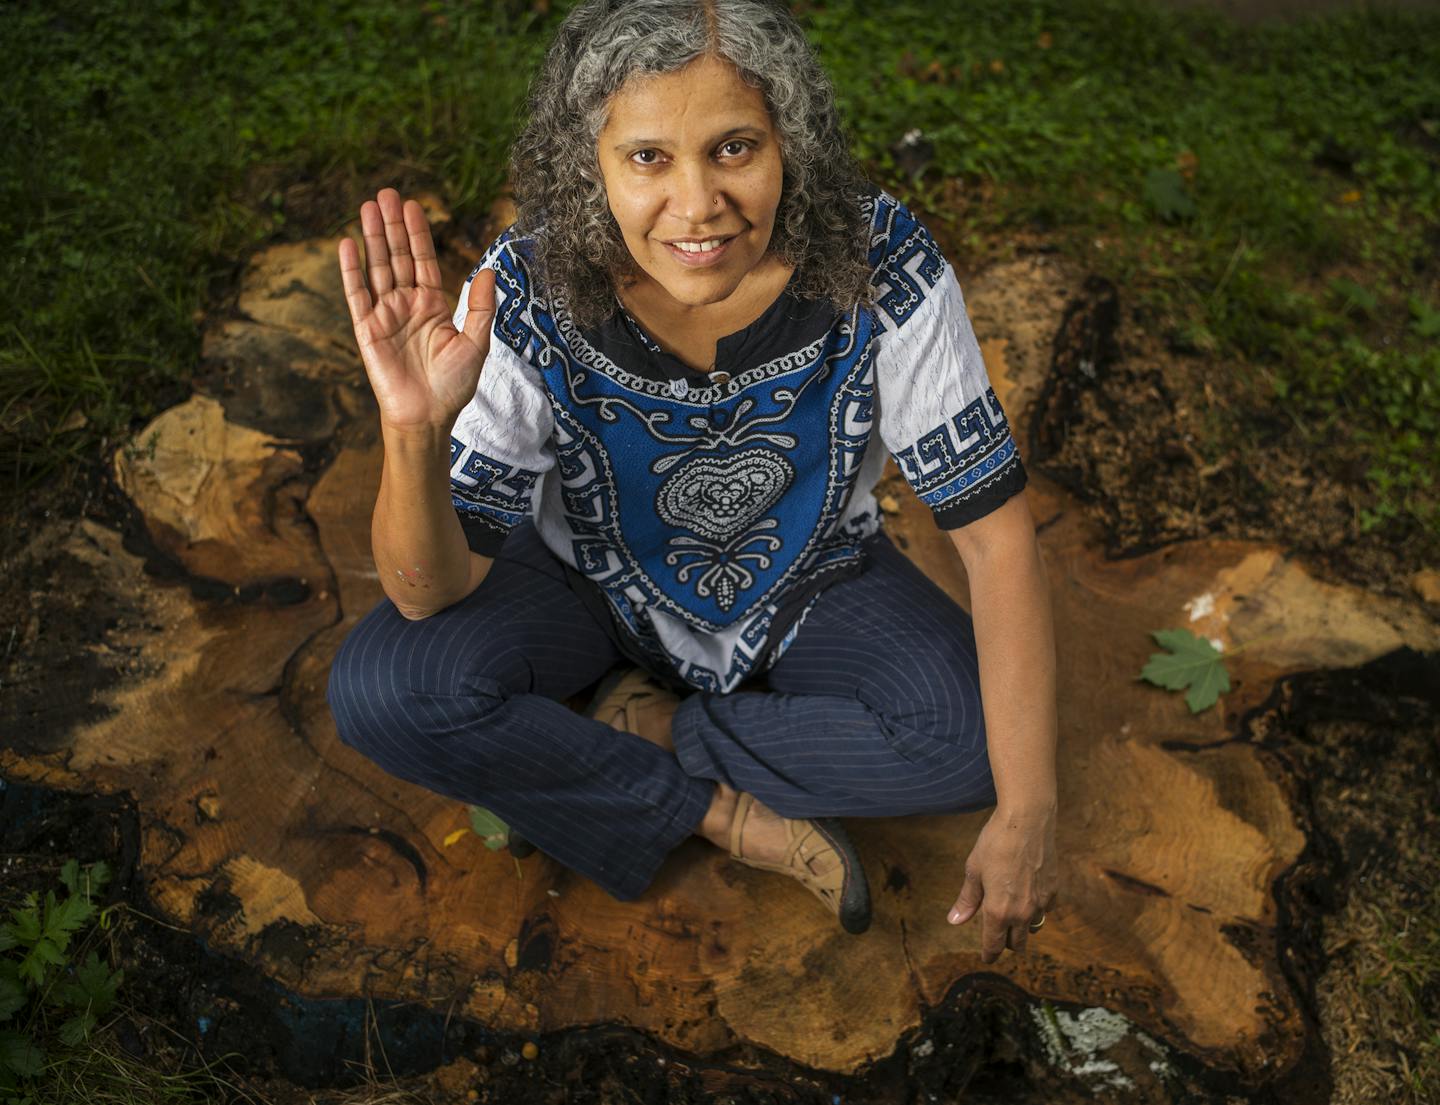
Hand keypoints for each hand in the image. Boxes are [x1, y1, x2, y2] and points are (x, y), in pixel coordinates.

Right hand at [337, 188, 495, 432]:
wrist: (428, 416)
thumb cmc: (453, 385)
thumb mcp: (476, 343)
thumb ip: (479, 307)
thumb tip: (489, 270)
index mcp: (433, 304)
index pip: (423, 260)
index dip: (417, 233)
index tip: (413, 205)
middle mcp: (407, 304)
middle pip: (397, 256)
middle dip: (392, 225)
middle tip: (387, 193)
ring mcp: (385, 314)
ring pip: (377, 268)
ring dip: (371, 238)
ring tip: (367, 207)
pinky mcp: (367, 329)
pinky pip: (357, 294)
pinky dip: (351, 270)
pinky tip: (348, 244)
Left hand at [948, 805, 1057, 962]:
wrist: (1027, 820)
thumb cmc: (995, 843)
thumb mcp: (973, 870)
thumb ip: (967, 900)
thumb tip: (954, 921)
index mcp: (998, 911)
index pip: (994, 945)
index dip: (989, 954)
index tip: (986, 957)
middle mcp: (1022, 913)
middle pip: (1017, 944)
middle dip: (1006, 944)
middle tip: (997, 937)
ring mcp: (1041, 903)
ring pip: (1033, 929)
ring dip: (1022, 929)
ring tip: (1012, 918)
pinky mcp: (1054, 890)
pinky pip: (1045, 910)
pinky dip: (1037, 909)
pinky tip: (1028, 896)